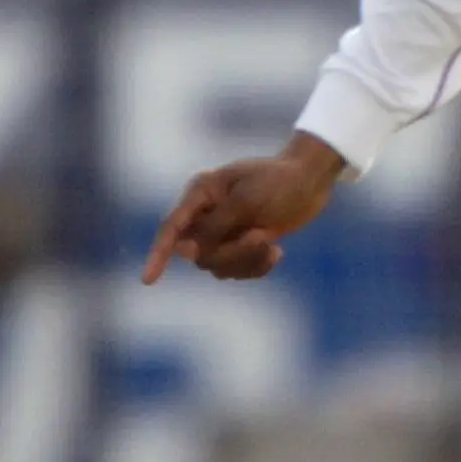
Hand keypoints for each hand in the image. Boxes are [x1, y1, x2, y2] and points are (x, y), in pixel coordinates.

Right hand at [139, 132, 343, 283]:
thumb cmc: (279, 182)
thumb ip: (214, 226)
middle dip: (229, 253)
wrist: (312, 180)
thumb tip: (185, 251)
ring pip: (217, 266)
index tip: (148, 281)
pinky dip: (256, 267)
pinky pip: (236, 270)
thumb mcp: (247, 201)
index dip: (158, 255)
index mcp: (201, 193)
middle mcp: (206, 213)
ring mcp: (223, 230)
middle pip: (198, 254)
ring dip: (245, 261)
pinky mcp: (242, 244)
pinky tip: (277, 253)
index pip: (171, 228)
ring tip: (271, 243)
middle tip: (260, 237)